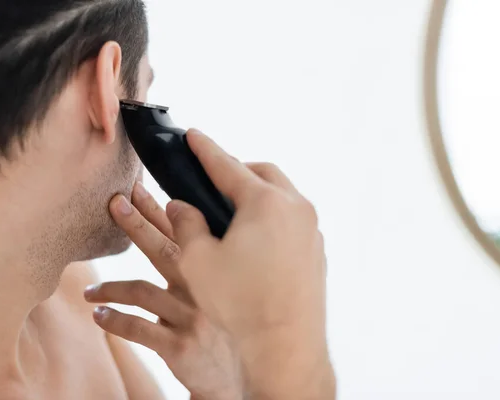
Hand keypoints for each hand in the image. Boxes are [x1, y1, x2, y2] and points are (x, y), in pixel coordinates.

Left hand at [85, 183, 241, 399]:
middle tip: (115, 203)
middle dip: (137, 224)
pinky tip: (98, 315)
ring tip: (88, 291)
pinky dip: (114, 319)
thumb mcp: (215, 293)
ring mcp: (190, 317)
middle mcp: (201, 290)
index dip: (158, 209)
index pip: (182, 233)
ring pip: (142, 291)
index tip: (136, 188)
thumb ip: (194, 263)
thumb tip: (173, 223)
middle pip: (163, 249)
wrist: (238, 381)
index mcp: (209, 273)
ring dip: (109, 287)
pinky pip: (139, 328)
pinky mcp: (180, 346)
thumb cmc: (220, 329)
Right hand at [162, 131, 334, 399]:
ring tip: (231, 213)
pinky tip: (254, 241)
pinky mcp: (317, 252)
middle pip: (263, 174)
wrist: (284, 348)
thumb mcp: (198, 261)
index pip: (228, 166)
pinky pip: (293, 221)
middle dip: (236, 171)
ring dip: (257, 195)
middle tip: (212, 180)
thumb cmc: (240, 305)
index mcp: (266, 202)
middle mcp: (296, 208)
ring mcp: (312, 231)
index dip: (205, 150)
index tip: (193, 136)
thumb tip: (181, 206)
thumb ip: (186, 224)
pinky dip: (272, 219)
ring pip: (282, 196)